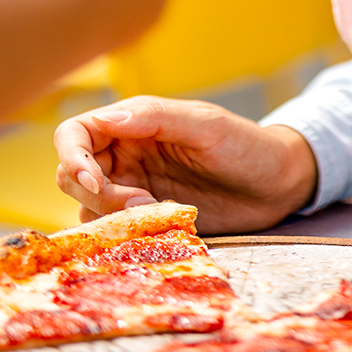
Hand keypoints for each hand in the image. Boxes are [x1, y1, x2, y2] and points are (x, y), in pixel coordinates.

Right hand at [54, 96, 316, 233]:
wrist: (279, 183)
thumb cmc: (247, 144)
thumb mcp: (207, 126)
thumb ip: (157, 117)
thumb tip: (108, 118)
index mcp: (133, 123)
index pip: (74, 135)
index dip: (72, 158)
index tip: (94, 181)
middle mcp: (125, 154)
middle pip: (72, 175)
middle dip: (96, 193)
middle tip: (141, 204)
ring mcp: (133, 187)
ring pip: (87, 206)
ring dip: (110, 216)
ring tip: (158, 213)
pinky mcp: (146, 217)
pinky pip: (113, 229)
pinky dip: (123, 233)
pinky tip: (158, 228)